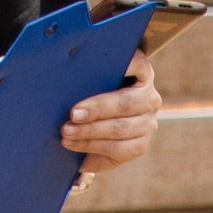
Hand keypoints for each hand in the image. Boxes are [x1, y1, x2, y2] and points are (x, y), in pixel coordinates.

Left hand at [60, 48, 160, 174]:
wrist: (92, 137)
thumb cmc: (87, 101)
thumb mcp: (90, 86)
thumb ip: (87, 78)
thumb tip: (63, 73)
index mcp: (140, 74)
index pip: (138, 64)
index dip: (126, 64)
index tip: (104, 64)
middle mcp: (149, 98)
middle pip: (124, 103)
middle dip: (97, 109)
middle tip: (73, 113)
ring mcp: (147, 123)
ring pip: (119, 128)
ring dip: (89, 131)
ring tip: (66, 131)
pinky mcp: (140, 145)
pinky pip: (116, 147)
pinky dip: (90, 145)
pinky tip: (71, 142)